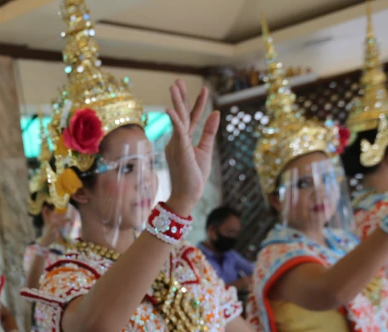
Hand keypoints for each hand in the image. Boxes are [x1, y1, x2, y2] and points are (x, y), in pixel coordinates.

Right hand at [164, 80, 220, 216]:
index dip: (197, 103)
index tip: (204, 88)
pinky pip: (177, 132)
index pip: (190, 117)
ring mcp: (176, 144)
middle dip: (180, 96)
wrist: (188, 194)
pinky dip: (175, 120)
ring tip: (175, 86)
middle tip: (177, 80)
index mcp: (183, 140)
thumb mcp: (205, 150)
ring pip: (177, 119)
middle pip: (180, 114)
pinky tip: (171, 109)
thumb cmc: (195, 176)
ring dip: (176, 102)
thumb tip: (216, 112)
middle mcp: (177, 140)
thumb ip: (209, 132)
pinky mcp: (179, 150)